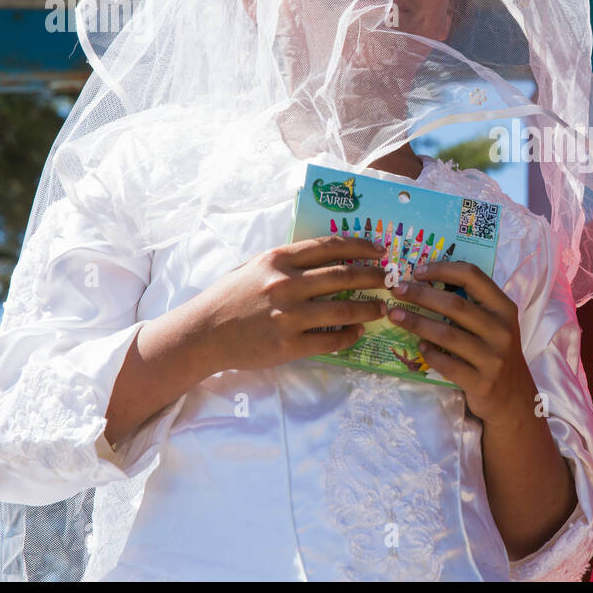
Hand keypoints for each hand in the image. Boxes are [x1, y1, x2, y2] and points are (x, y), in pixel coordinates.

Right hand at [194, 235, 389, 372]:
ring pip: (344, 309)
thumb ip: (288, 261)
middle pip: (344, 276)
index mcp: (279, 260)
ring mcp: (288, 316)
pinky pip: (331, 340)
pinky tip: (358, 332)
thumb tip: (328, 255)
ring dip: (369, 308)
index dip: (361, 247)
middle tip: (389, 279)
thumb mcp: (255, 266)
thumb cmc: (229, 297)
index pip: (330, 246)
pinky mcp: (288, 345)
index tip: (379, 250)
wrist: (203, 333)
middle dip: (374, 276)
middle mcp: (286, 284)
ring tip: (381, 308)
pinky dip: (350, 336)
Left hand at [385, 261, 536, 426]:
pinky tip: (420, 347)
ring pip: (447, 334)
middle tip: (397, 291)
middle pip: (454, 304)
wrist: (513, 396)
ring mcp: (493, 358)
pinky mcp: (481, 382)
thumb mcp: (496, 325)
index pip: (472, 276)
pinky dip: (430, 354)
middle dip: (420, 295)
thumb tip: (427, 284)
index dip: (443, 269)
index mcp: (504, 308)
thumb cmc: (496, 353)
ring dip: (417, 323)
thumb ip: (474, 306)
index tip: (418, 271)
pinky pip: (447, 364)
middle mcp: (502, 330)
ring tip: (396, 316)